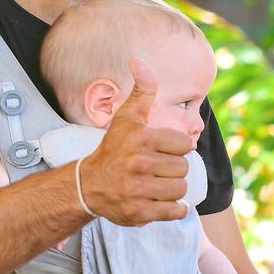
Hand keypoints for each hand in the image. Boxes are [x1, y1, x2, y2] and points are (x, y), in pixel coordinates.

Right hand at [78, 58, 191, 225]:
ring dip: (172, 189)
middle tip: (155, 169)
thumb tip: (139, 61)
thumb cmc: (113, 148)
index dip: (175, 149)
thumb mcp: (126, 117)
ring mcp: (139, 190)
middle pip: (183, 169)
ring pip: (180, 190)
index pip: (185, 145)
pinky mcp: (139, 213)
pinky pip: (176, 211)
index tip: (160, 151)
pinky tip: (161, 201)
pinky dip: (175, 209)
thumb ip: (141, 91)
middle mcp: (139, 164)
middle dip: (172, 170)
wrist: (89, 184)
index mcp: (142, 138)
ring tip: (156, 184)